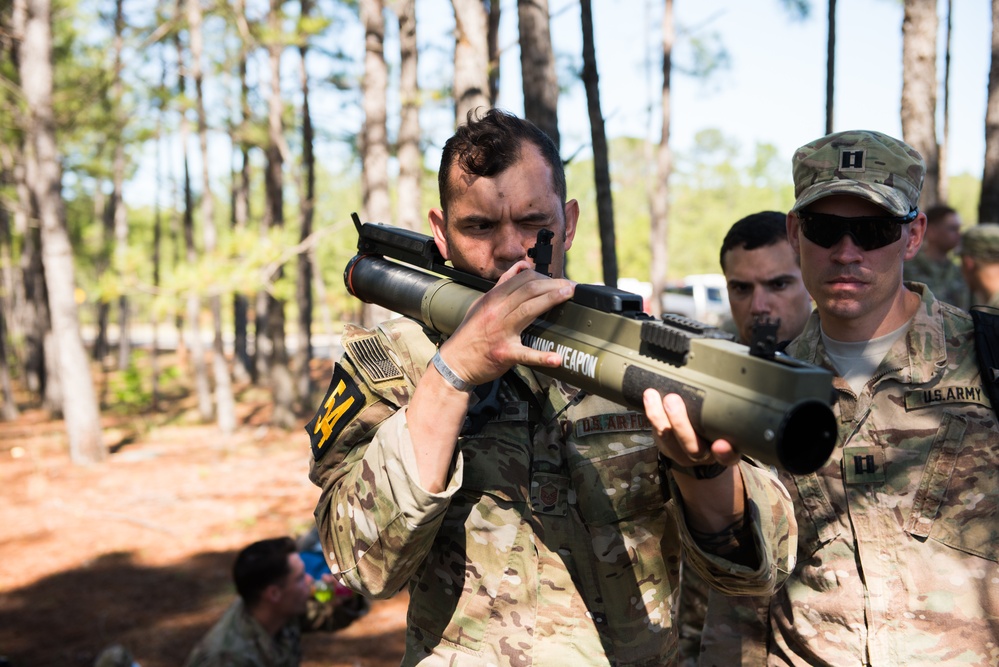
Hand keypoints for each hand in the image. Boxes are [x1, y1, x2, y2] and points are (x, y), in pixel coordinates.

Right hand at [438, 261, 574, 385]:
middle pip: (529, 290)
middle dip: (553, 285)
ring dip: (552, 300)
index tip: (560, 281)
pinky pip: (525, 354)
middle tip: (571, 287)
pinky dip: (542, 357)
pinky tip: (557, 358)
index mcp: (493, 299)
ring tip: (568, 296)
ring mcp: (500, 332)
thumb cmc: (471, 334)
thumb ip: (502, 286)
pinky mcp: (503, 353)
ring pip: (529, 310)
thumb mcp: (482, 304)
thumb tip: (521, 267)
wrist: (454, 362)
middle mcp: (496, 311)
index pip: (522, 278)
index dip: (544, 276)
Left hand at [642, 389, 740, 468]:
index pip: (729, 457)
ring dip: (658, 416)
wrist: (694, 444)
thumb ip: (726, 412)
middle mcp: (704, 456)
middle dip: (680, 424)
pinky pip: (657, 433)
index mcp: (725, 451)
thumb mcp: (726, 424)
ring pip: (669, 439)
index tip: (720, 444)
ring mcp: (682, 454)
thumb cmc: (715, 427)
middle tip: (672, 400)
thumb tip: (732, 377)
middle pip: (693, 448)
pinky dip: (652, 414)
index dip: (725, 453)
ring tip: (652, 395)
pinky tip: (649, 397)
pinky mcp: (666, 447)